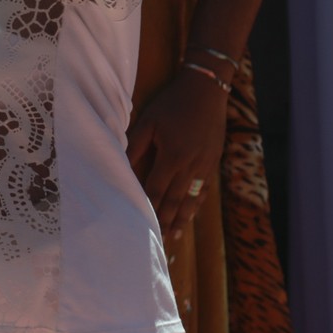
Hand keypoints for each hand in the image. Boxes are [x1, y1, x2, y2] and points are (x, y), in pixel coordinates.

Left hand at [126, 67, 227, 240]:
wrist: (207, 91)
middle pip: (176, 200)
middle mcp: (190, 166)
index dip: (149, 208)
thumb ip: (135, 144)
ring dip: (183, 218)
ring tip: (174, 236)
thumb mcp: (149, 120)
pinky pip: (204, 189)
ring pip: (192, 199)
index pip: (157, 190)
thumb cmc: (172, 103)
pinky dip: (196, 204)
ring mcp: (205, 166)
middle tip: (158, 241)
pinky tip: (191, 213)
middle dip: (166, 221)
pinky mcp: (213, 162)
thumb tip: (120, 164)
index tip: (140, 224)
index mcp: (172, 156)